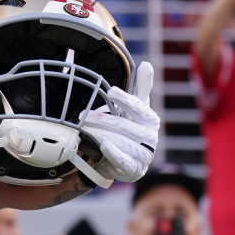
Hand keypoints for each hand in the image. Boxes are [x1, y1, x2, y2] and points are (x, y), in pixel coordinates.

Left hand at [81, 61, 158, 183]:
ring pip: (118, 141)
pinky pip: (123, 161)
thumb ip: (141, 88)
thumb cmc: (131, 128)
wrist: (128, 159)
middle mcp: (151, 138)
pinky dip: (113, 153)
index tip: (110, 91)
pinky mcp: (134, 169)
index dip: (125, 99)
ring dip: (99, 133)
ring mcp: (144, 155)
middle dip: (100, 119)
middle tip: (82, 114)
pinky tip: (103, 146)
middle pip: (123, 125)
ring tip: (83, 129)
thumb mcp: (136, 107)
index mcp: (151, 120)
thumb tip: (147, 64)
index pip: (139, 107)